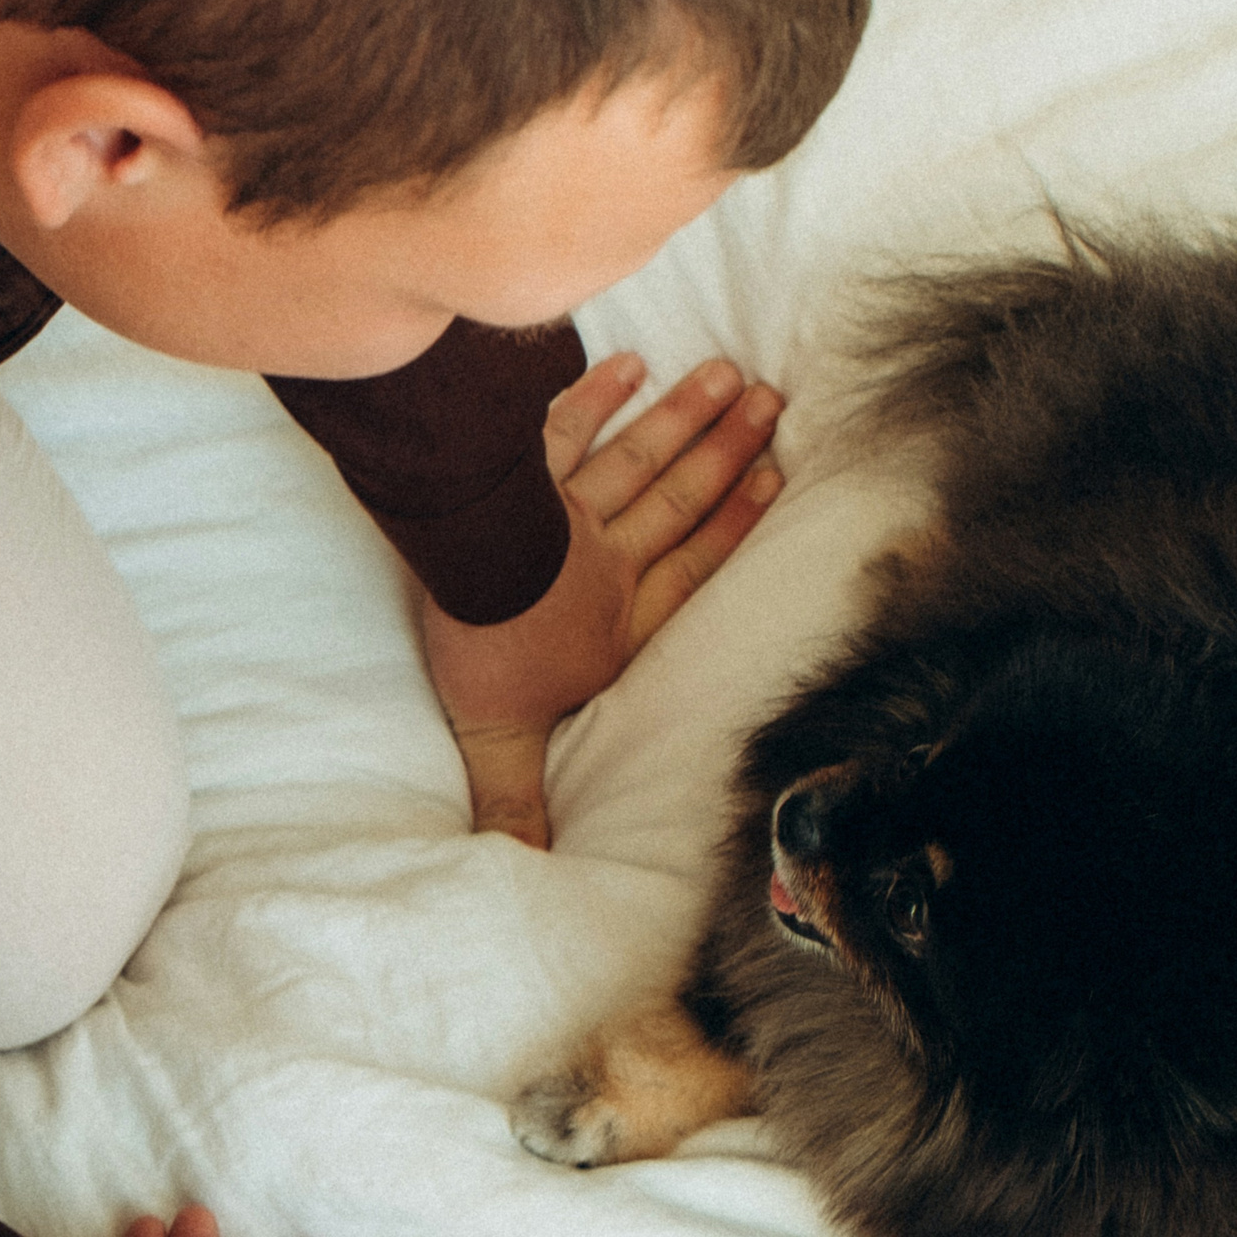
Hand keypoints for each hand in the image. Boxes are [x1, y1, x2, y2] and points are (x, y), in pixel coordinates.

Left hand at [426, 354, 783, 847]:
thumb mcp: (503, 744)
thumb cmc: (489, 657)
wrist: (461, 576)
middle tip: (773, 405)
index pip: (688, 572)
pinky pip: (568, 425)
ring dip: (686, 418)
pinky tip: (631, 365)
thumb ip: (517, 803)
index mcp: (615, 622)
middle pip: (676, 503)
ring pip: (641, 459)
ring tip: (734, 378)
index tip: (775, 483)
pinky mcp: (526, 468)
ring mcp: (570, 506)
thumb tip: (524, 871)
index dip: (732, 529)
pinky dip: (599, 393)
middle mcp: (605, 559)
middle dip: (726, 455)